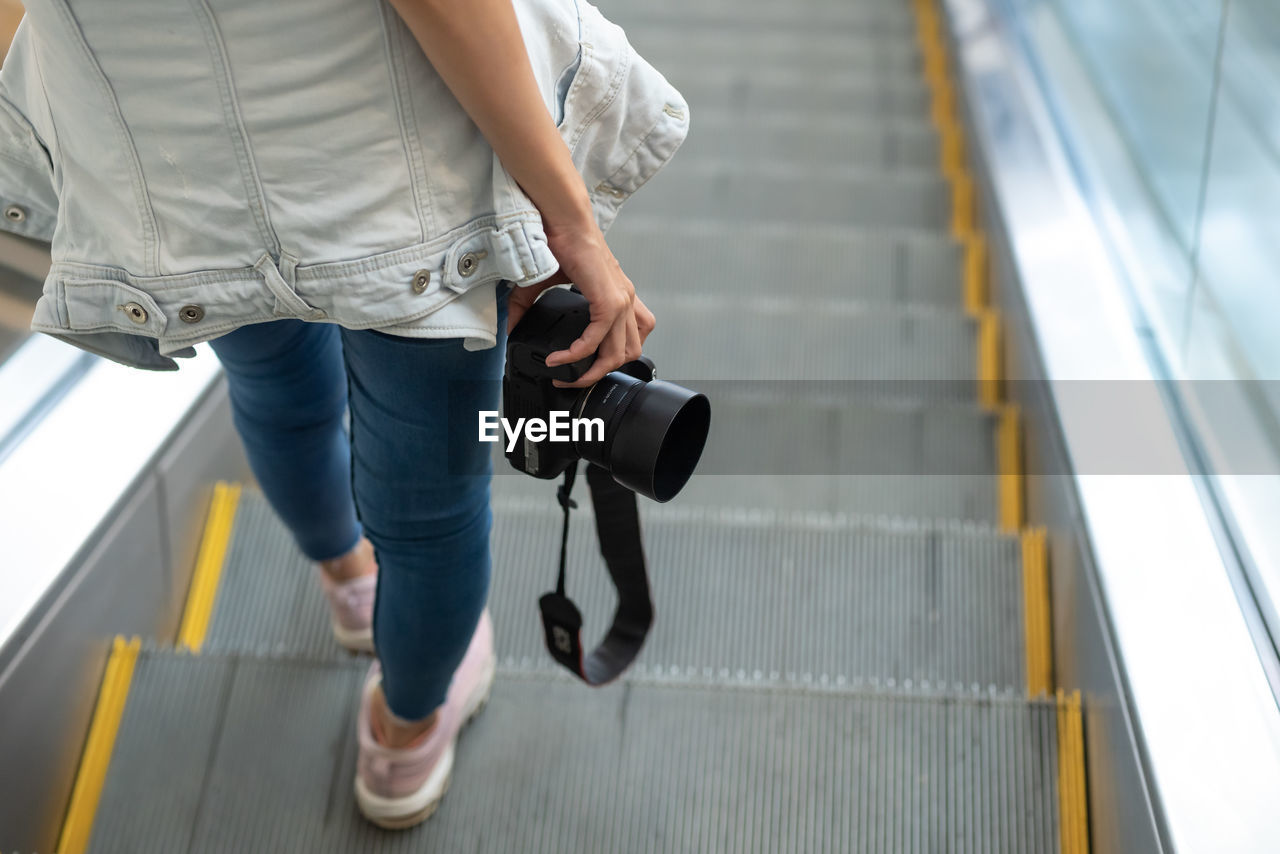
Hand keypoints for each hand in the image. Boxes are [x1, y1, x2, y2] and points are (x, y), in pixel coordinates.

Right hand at [506, 218, 655, 387]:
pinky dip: (578, 354)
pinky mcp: (609, 300)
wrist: (560, 219)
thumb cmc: (558, 240)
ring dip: (592, 370)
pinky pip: (598, 340)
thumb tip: (509, 328)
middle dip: (599, 373)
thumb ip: (527, 307)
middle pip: (628, 354)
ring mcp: (621, 301)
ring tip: (566, 374)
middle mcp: (625, 300)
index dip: (607, 360)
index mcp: (618, 296)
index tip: (578, 369)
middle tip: (571, 379)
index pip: (630, 339)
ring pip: (620, 354)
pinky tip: (560, 357)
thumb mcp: (544, 282)